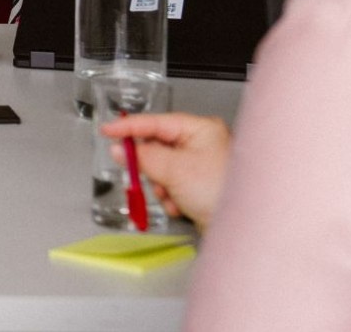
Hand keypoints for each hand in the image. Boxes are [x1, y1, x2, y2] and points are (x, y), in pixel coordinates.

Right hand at [99, 112, 232, 230]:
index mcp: (201, 129)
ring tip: (172, 196)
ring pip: (162, 170)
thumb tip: (122, 150)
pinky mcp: (199, 187)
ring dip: (161, 186)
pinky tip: (181, 206)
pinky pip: (171, 186)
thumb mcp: (174, 170)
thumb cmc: (221, 192)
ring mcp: (201, 166)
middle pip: (157, 148)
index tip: (108, 130)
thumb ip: (143, 157)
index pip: (156, 122)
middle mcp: (203, 144)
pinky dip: (170, 197)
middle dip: (151, 167)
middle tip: (143, 174)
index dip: (129, 127)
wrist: (242, 227)